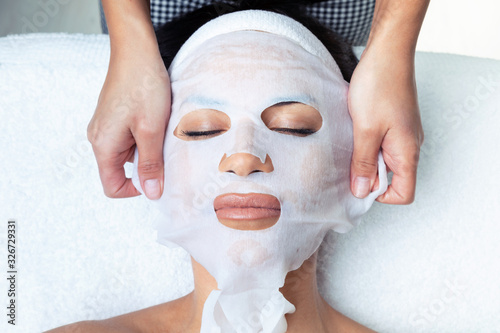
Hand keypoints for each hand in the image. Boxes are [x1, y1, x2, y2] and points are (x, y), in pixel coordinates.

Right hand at [87, 52, 169, 198]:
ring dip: (148, 148)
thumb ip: (150, 164)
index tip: (158, 177)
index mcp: (103, 145)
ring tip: (161, 129)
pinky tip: (157, 121)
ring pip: (128, 153)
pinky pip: (130, 138)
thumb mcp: (151, 130)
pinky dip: (145, 136)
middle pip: (121, 170)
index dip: (136, 189)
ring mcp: (106, 127)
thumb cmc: (143, 87)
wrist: (136, 51)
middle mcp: (99, 138)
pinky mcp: (115, 117)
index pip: (112, 186)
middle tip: (164, 148)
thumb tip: (151, 194)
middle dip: (146, 166)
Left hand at [347, 46, 423, 203]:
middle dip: (369, 175)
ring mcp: (403, 134)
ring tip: (352, 140)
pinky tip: (355, 130)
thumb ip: (363, 163)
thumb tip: (361, 191)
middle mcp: (410, 146)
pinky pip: (382, 144)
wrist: (388, 53)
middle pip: (393, 178)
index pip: (404, 193)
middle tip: (349, 158)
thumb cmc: (379, 87)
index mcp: (408, 152)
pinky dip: (367, 143)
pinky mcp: (395, 123)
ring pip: (384, 160)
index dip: (381, 195)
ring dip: (366, 157)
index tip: (358, 183)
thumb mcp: (366, 130)